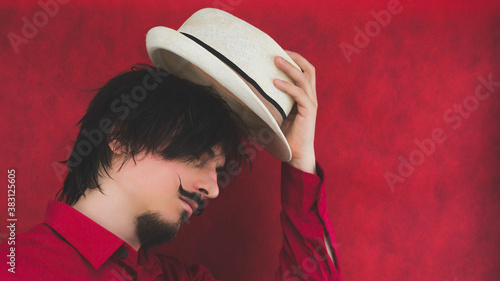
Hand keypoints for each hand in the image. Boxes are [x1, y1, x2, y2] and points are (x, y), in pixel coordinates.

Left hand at [273, 51, 317, 173]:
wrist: (296, 154)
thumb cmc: (284, 136)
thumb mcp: (276, 114)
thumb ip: (271, 102)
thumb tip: (248, 94)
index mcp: (305, 96)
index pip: (305, 72)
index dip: (295, 60)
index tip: (279, 52)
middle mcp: (310, 97)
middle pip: (309, 70)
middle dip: (295, 58)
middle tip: (278, 52)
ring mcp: (310, 104)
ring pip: (304, 78)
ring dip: (289, 67)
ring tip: (276, 60)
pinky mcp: (308, 112)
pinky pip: (299, 94)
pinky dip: (287, 86)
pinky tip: (275, 82)